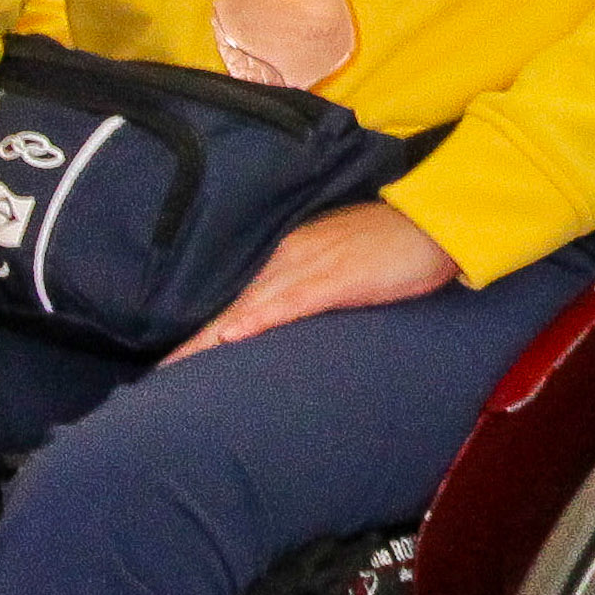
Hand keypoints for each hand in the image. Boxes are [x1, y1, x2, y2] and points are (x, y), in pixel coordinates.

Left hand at [165, 202, 459, 363]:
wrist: (437, 220)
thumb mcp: (345, 256)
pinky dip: (260, 319)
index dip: (207, 326)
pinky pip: (290, 303)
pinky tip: (233, 337)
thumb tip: (290, 306)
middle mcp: (291, 256)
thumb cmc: (398, 241)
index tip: (176, 357)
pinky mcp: (337, 280)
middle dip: (194, 342)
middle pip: (232, 305)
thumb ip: (315, 276)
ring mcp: (311, 266)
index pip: (239, 294)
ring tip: (175, 369)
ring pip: (250, 307)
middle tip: (157, 374)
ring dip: (210, 339)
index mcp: (293, 251)